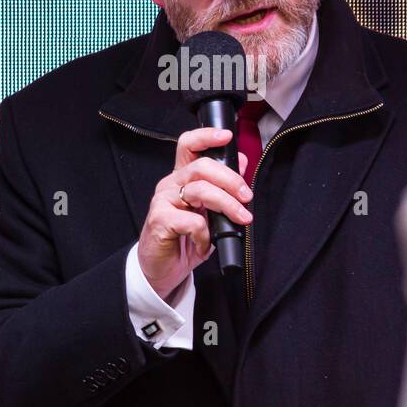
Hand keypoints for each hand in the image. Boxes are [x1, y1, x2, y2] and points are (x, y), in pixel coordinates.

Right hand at [137, 127, 251, 299]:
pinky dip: (205, 234)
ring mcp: (163, 201)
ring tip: (240, 219)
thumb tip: (241, 163)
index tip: (227, 136)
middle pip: (202, 167)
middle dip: (230, 180)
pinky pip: (192, 221)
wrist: (162, 269)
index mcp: (182, 178)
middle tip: (247, 197)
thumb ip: (222, 189)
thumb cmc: (185, 239)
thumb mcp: (209, 213)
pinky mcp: (159, 220)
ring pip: (199, 190)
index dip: (207, 136)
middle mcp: (171, 184)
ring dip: (226, 204)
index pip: (189, 145)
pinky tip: (205, 243)